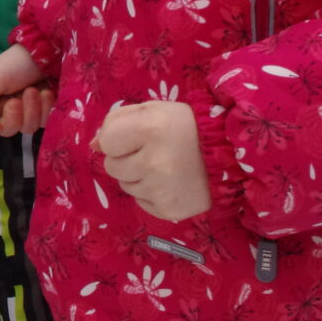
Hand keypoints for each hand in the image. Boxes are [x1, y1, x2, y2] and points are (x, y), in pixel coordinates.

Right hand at [0, 43, 52, 137]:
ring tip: (33, 90)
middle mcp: (8, 112)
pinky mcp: (44, 113)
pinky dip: (46, 108)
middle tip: (17, 99)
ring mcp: (27, 114)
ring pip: (28, 127)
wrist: (46, 54)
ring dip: (32, 109)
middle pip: (8, 130)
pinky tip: (46, 92)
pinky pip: (44, 122)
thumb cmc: (16, 63)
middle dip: (14, 115)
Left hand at [96, 100, 211, 221]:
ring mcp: (161, 190)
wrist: (227, 156)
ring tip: (164, 167)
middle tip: (153, 152)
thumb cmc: (184, 127)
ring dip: (138, 176)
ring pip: (125, 185)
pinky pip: (140, 202)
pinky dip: (150, 194)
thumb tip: (94, 145)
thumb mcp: (152, 110)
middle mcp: (154, 162)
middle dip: (126, 159)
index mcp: (150, 129)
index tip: (136, 137)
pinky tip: (170, 183)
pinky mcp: (168, 210)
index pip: (106, 142)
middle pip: (111, 166)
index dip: (117, 139)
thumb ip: (117, 121)